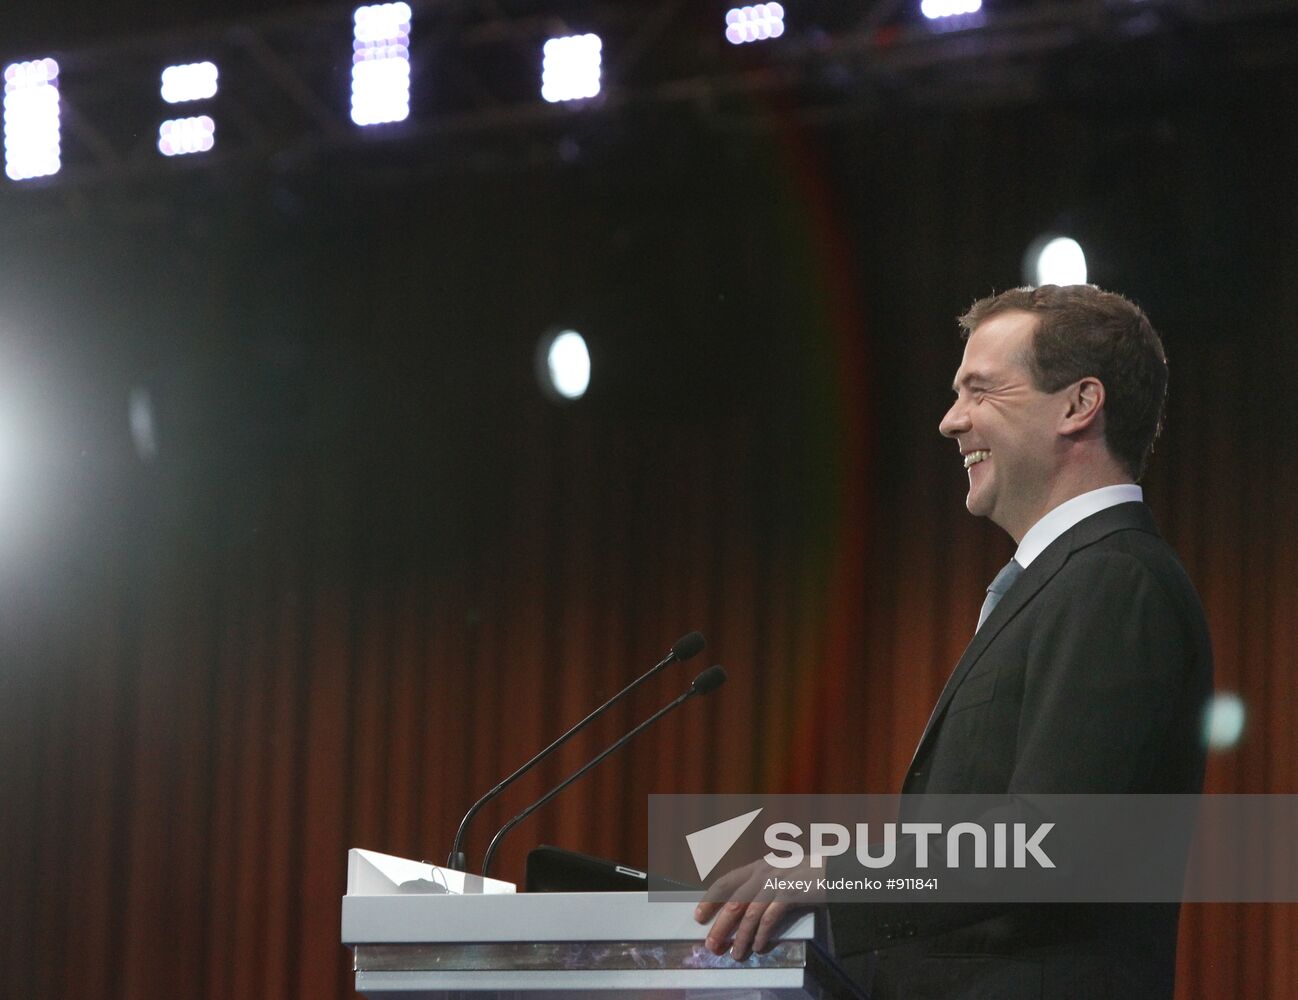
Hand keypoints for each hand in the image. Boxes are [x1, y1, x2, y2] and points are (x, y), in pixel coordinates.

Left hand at [692, 858, 823, 960]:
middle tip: (711, 944)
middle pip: (733, 900)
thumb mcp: (782, 876)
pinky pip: (770, 917)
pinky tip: (759, 947)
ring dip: (741, 937)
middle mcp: (765, 870)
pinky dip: (762, 935)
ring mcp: (778, 880)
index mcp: (760, 865)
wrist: (840, 871)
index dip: (709, 899)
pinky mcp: (791, 892)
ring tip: (736, 953)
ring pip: (749, 912)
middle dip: (720, 925)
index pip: (726, 881)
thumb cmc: (811, 878)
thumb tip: (742, 912)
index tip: (699, 916)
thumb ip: (764, 887)